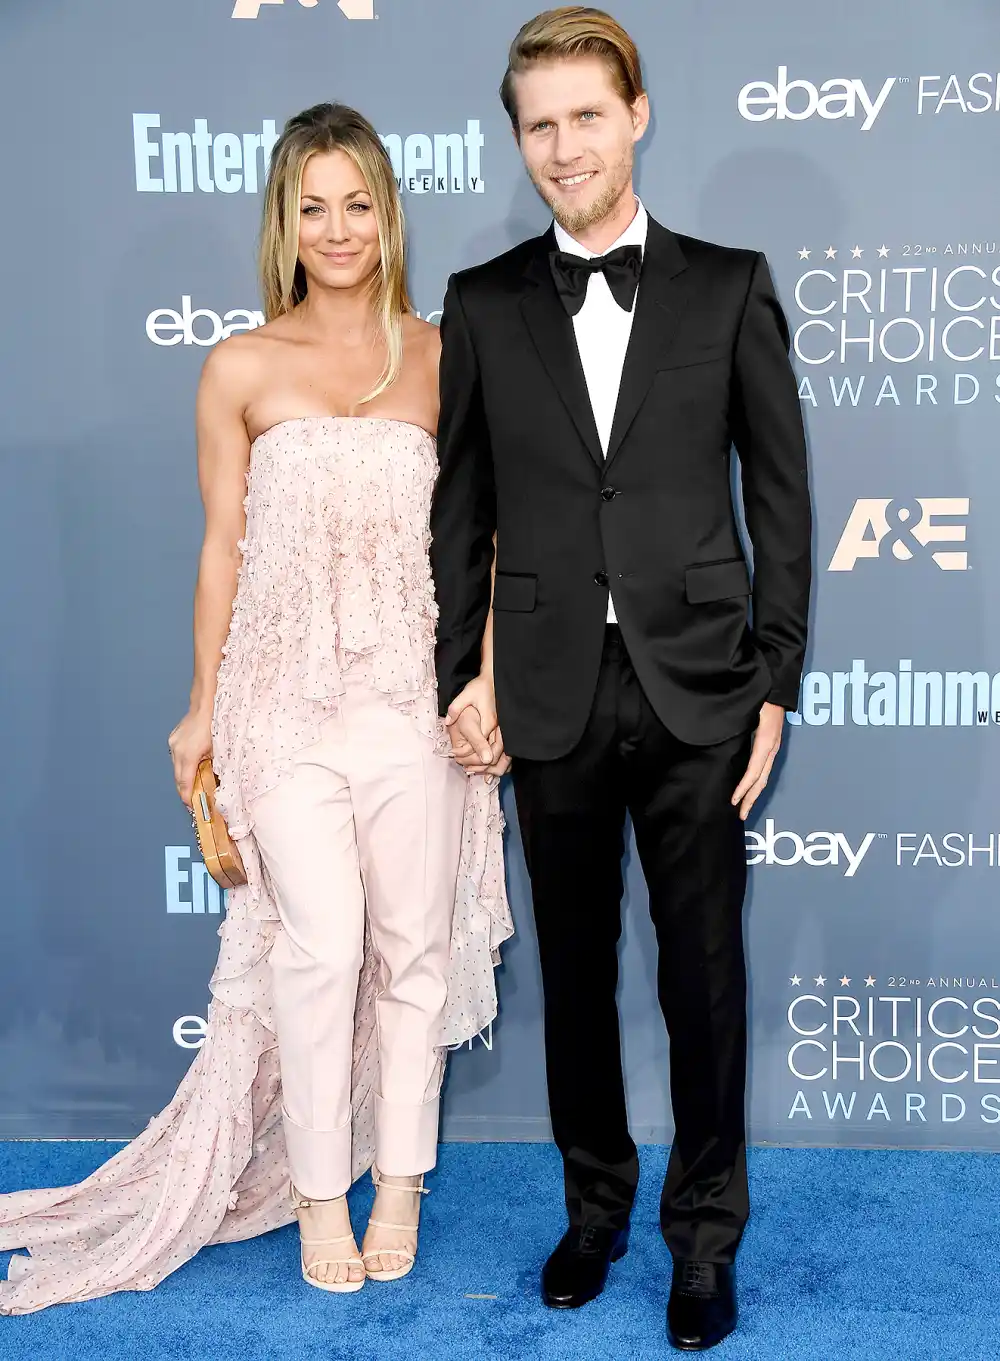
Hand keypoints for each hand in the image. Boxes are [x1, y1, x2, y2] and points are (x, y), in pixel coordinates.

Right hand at [168, 709, 212, 808]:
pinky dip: (184, 764)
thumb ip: (214, 767)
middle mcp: (177, 751)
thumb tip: (214, 781)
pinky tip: (192, 765)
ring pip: (177, 767)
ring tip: (194, 783)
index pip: (185, 783)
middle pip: (178, 778)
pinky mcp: (173, 739)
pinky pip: (177, 757)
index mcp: (189, 755)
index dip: (188, 797)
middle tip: (193, 799)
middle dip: (185, 789)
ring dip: (184, 776)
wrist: (206, 704)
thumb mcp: (219, 750)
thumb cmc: (216, 725)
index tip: (192, 806)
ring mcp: (173, 744)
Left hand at [446, 675, 502, 771]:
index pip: (481, 745)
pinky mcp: (507, 732)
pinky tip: (489, 770)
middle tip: (465, 768)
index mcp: (489, 721)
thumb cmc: (481, 687)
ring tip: (473, 771)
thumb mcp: (466, 694)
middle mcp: (500, 729)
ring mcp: (505, 731)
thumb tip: (447, 721)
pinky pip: (507, 753)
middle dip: (479, 766)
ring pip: (503, 758)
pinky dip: (500, 763)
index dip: (468, 754)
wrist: (495, 680)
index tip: (456, 756)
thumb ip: (456, 708)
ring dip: (491, 768)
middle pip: (494, 756)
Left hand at [731, 701, 783, 820]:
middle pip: (761, 779)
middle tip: (740, 815)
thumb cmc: (759, 695)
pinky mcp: (772, 744)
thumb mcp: (747, 711)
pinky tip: (750, 787)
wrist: (777, 685)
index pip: (754, 771)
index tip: (734, 800)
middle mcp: (772, 747)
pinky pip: (764, 768)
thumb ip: (736, 725)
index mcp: (765, 741)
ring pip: (764, 775)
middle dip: (751, 798)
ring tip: (745, 807)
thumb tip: (719, 737)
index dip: (744, 787)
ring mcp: (774, 746)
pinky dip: (757, 782)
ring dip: (755, 793)